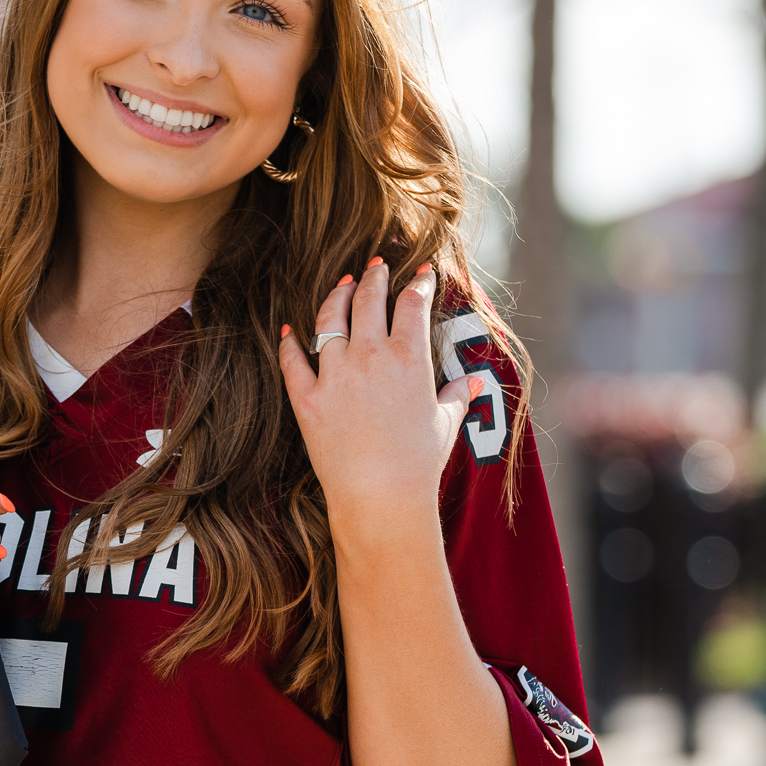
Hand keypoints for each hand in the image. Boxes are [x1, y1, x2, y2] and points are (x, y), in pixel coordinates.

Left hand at [278, 259, 491, 553]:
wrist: (380, 498)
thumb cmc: (418, 464)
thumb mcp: (445, 424)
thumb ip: (458, 395)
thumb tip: (477, 381)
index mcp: (408, 357)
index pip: (413, 304)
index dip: (419, 284)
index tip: (422, 274)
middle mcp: (369, 356)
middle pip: (370, 300)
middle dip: (375, 278)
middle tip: (377, 267)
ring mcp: (334, 374)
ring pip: (330, 319)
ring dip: (336, 297)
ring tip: (342, 286)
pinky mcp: (306, 398)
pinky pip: (292, 360)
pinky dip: (288, 342)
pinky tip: (288, 330)